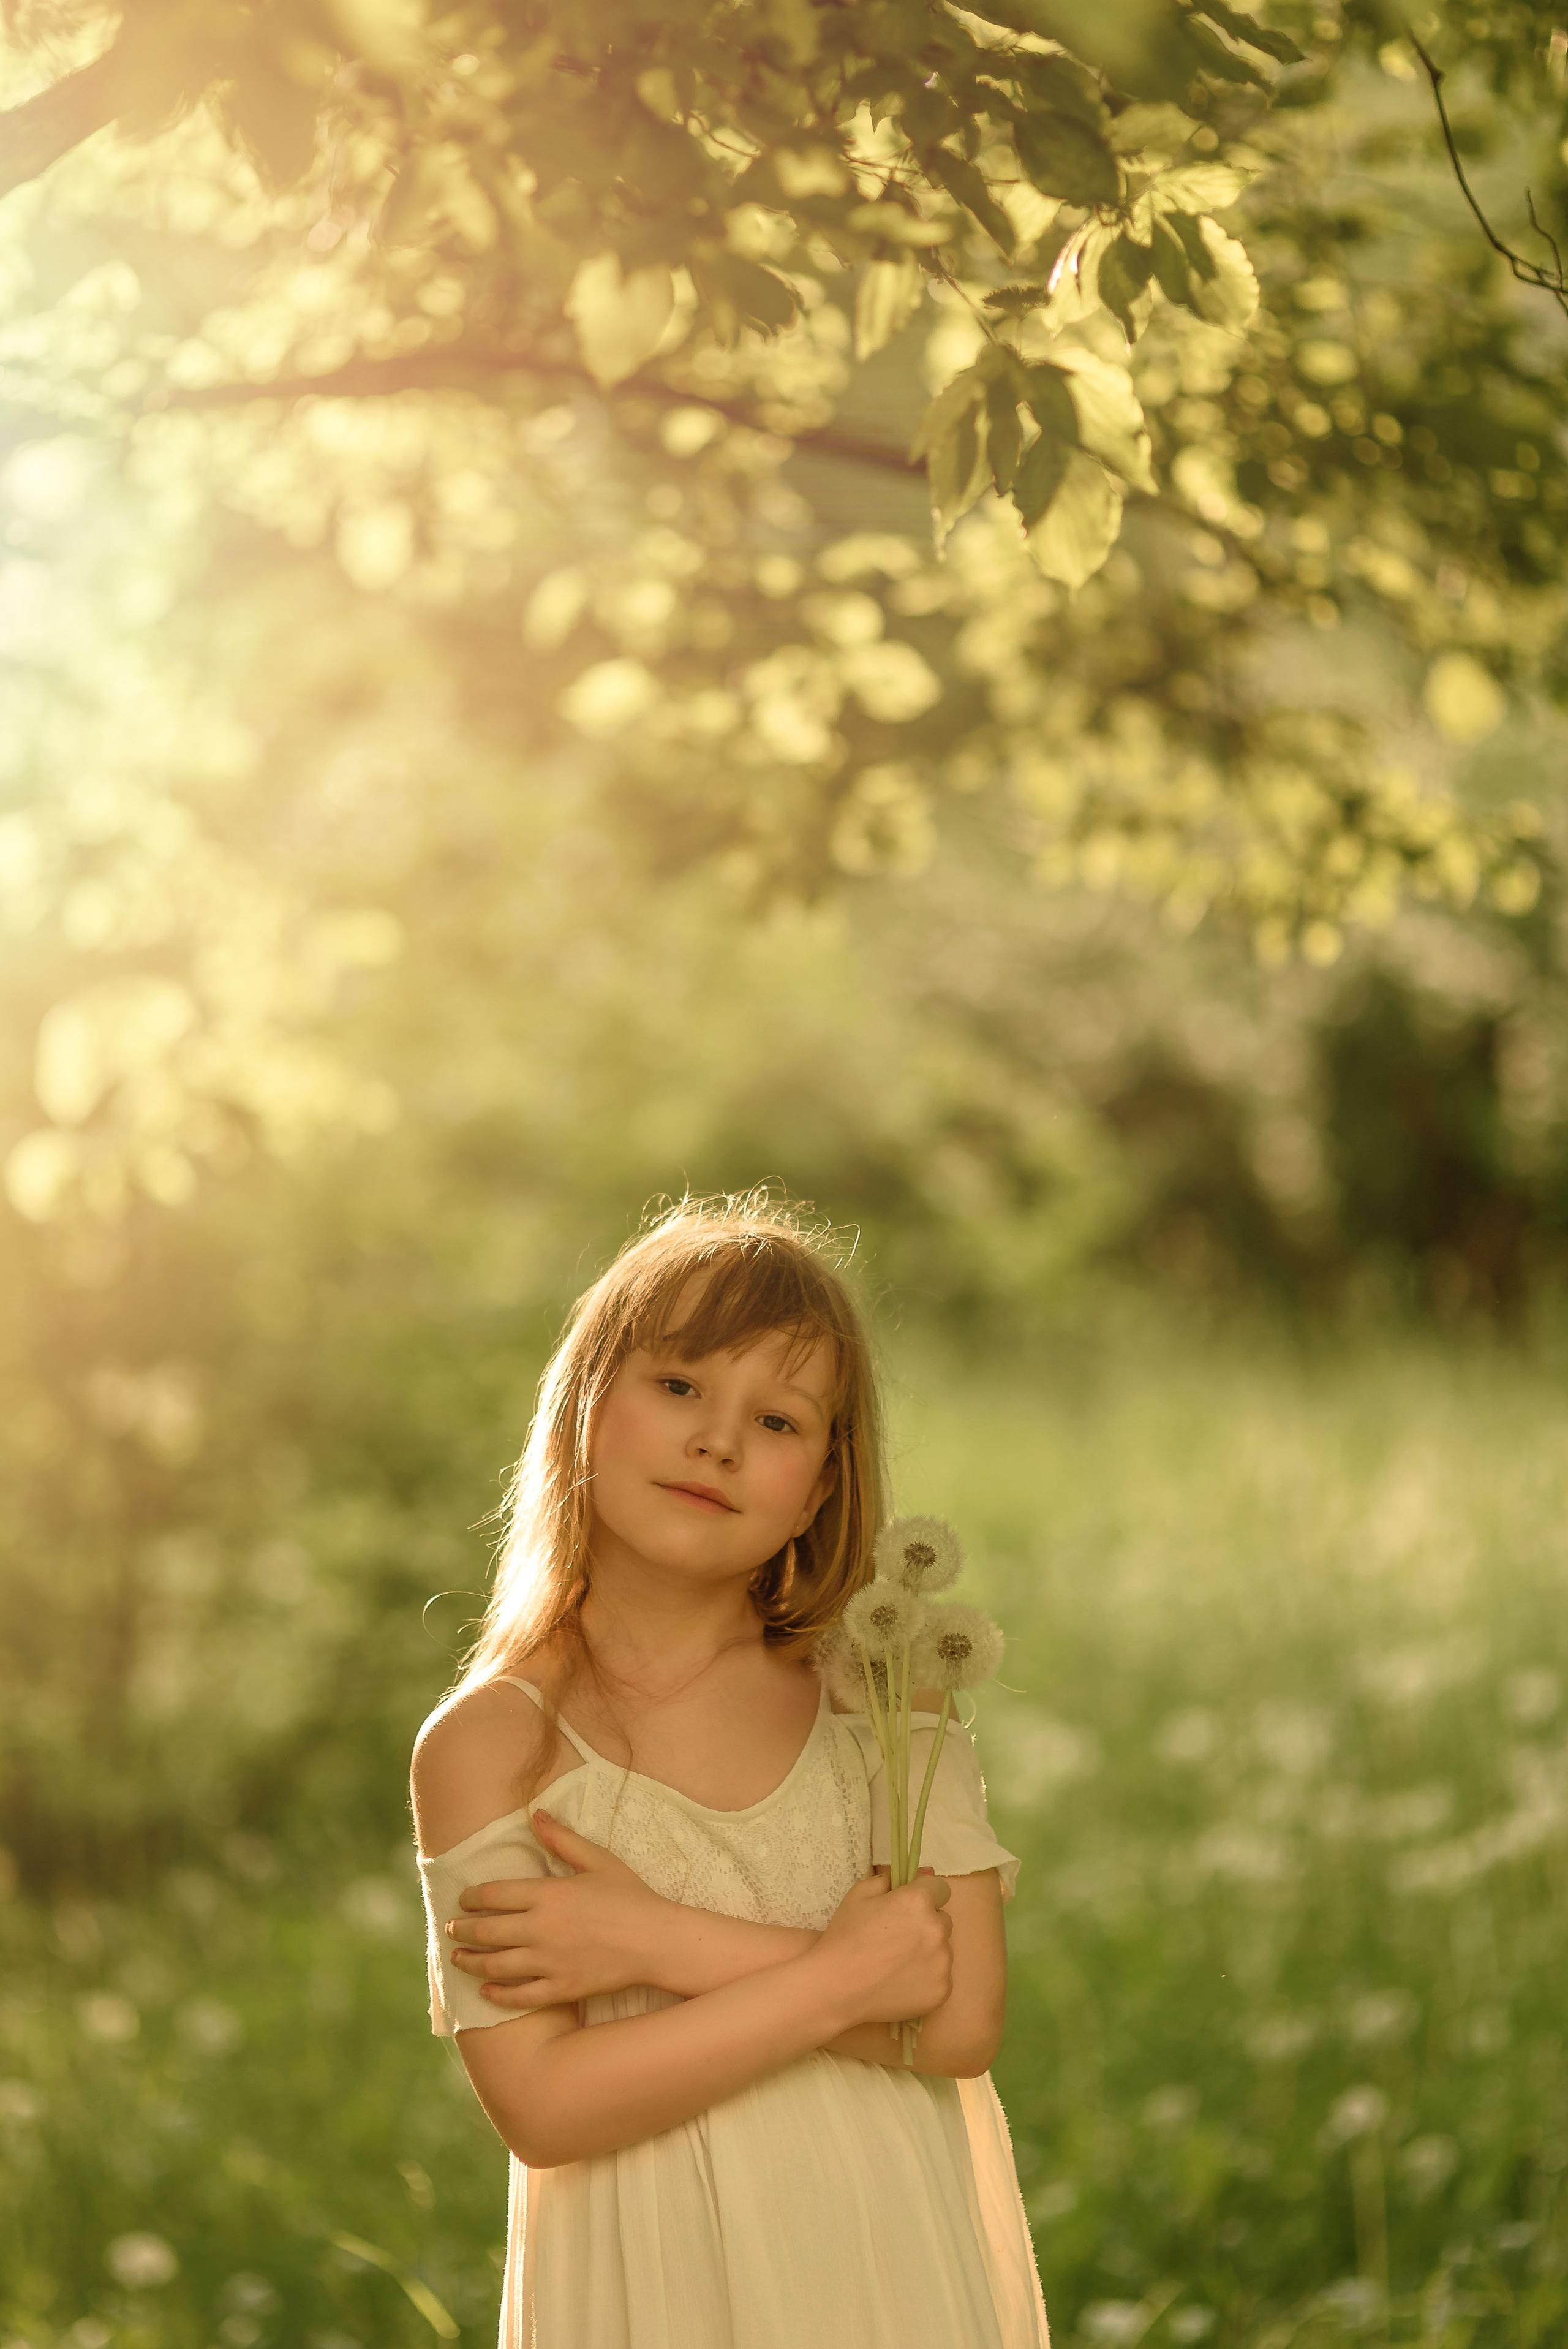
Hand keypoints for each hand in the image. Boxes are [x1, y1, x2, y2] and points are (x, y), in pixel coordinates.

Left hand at [448, 1813, 674, 2007]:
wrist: (657, 1941)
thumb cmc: (629, 1896)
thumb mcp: (598, 1860)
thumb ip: (562, 1839)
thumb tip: (536, 1814)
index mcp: (548, 1894)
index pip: (493, 1895)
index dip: (470, 1898)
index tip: (462, 1900)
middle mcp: (541, 1929)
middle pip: (487, 1931)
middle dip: (462, 1930)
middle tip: (450, 1930)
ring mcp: (549, 1962)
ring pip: (496, 1965)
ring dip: (470, 1962)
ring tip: (457, 1959)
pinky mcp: (560, 1989)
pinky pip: (519, 1996)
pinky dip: (498, 1994)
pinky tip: (485, 1991)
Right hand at [812, 1868, 952, 2030]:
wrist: (836, 1987)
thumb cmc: (845, 1936)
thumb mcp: (860, 1895)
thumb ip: (892, 1879)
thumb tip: (923, 1873)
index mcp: (918, 1902)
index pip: (940, 1888)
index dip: (924, 1895)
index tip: (910, 1908)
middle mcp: (937, 1930)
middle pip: (943, 1920)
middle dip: (926, 1924)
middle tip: (899, 1937)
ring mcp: (942, 1963)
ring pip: (942, 1950)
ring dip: (927, 1951)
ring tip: (897, 1963)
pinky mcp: (942, 1990)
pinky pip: (941, 1976)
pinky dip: (926, 1978)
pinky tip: (901, 1981)